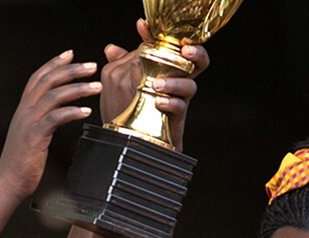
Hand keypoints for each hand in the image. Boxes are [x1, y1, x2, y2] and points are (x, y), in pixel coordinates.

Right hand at [0, 51, 101, 198]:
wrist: (8, 183)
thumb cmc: (22, 163)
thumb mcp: (31, 135)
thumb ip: (41, 120)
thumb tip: (57, 113)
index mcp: (24, 109)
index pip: (38, 77)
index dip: (54, 63)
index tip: (70, 54)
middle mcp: (24, 111)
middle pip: (48, 80)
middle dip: (72, 70)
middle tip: (92, 66)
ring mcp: (28, 123)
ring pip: (54, 95)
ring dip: (78, 88)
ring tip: (97, 87)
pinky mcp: (34, 137)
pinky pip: (55, 118)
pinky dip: (72, 112)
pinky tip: (86, 112)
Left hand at [100, 21, 207, 146]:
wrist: (131, 139)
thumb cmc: (129, 108)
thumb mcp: (120, 83)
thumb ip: (119, 64)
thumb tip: (111, 49)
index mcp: (164, 68)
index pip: (170, 47)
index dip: (160, 34)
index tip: (142, 27)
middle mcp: (175, 81)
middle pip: (197, 62)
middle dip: (196, 53)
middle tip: (186, 50)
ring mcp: (178, 99)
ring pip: (190, 85)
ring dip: (174, 83)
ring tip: (155, 85)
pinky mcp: (177, 117)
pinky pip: (181, 107)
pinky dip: (171, 103)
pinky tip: (158, 102)